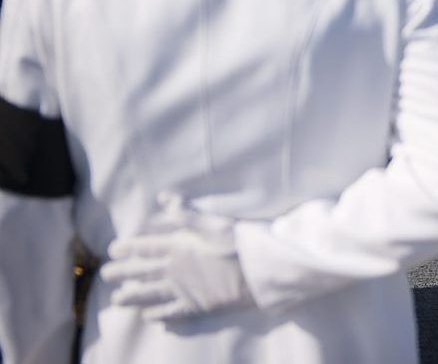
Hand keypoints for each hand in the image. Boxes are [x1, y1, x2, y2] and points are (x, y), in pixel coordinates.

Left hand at [101, 193, 253, 320]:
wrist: (256, 274)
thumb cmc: (238, 244)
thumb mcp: (213, 222)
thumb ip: (186, 212)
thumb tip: (164, 197)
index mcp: (178, 247)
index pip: (146, 247)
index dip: (127, 248)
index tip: (112, 250)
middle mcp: (175, 270)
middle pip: (142, 271)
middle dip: (122, 272)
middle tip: (105, 274)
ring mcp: (183, 290)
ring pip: (151, 294)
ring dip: (132, 296)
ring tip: (116, 299)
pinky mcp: (195, 306)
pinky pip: (171, 312)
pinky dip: (158, 315)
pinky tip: (147, 317)